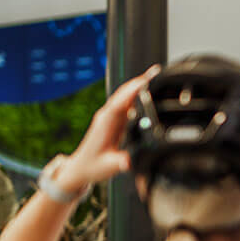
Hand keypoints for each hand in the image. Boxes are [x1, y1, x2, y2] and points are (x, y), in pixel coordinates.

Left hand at [57, 65, 160, 192]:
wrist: (81, 168)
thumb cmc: (92, 166)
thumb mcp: (109, 167)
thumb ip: (121, 163)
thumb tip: (131, 161)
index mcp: (105, 124)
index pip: (120, 101)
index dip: (133, 90)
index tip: (147, 80)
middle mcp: (108, 116)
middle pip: (125, 93)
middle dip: (141, 81)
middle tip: (158, 72)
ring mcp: (111, 116)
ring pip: (126, 95)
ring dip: (141, 85)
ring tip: (158, 76)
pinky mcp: (115, 119)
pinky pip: (128, 102)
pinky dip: (138, 94)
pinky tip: (149, 90)